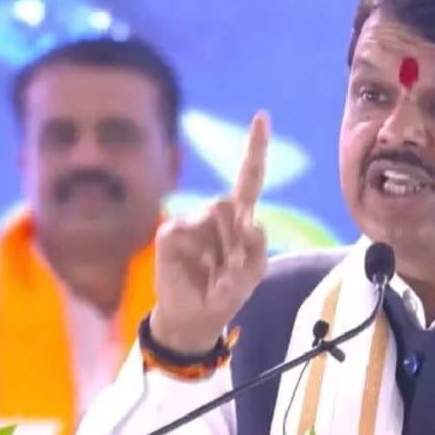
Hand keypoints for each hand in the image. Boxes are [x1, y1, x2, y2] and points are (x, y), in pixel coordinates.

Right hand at [150, 111, 269, 354]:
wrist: (195, 318)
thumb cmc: (227, 291)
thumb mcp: (253, 273)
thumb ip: (257, 247)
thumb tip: (248, 223)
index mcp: (239, 218)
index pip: (249, 178)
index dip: (255, 148)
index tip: (262, 116)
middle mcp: (214, 214)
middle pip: (233, 203)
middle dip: (240, 237)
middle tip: (234, 266)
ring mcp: (190, 222)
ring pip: (217, 214)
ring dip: (226, 247)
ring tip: (218, 272)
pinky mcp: (171, 233)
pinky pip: (192, 234)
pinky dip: (205, 257)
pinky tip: (201, 273)